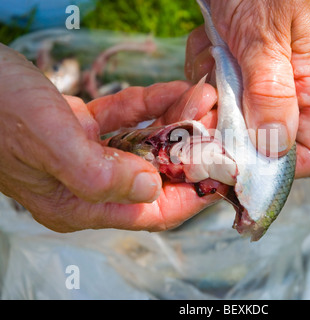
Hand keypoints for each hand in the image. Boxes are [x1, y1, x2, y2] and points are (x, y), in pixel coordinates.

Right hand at [0, 43, 221, 232]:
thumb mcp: (50, 145)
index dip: (193, 194)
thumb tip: (152, 188)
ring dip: (176, 122)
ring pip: (146, 144)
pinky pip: (128, 119)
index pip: (152, 211)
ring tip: (203, 99)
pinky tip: (175, 91)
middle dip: (191, 149)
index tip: (223, 171)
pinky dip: (151, 106)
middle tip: (217, 122)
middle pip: (157, 175)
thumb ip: (100, 174)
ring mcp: (88, 155)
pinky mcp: (85, 128)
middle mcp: (90, 185)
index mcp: (81, 204)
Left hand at [185, 0, 309, 177]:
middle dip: (227, 126)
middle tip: (211, 95)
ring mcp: (257, 88)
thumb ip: (271, 89)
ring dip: (211, 91)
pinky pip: (211, 95)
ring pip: (228, 121)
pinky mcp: (234, 77)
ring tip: (216, 50)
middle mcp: (286, 97)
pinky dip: (202, 71)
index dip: (279, 167)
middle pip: (259, 146)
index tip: (239, 155)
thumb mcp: (267, 34)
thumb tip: (276, 147)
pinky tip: (210, 43)